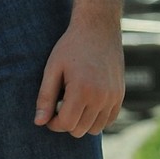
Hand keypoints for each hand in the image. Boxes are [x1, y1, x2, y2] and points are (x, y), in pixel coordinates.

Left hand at [34, 16, 122, 136]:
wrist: (98, 28)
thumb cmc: (71, 46)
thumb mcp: (53, 68)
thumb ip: (45, 97)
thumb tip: (38, 122)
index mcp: (82, 90)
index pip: (66, 124)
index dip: (53, 123)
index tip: (48, 114)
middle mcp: (101, 97)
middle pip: (80, 130)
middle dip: (66, 122)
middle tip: (59, 105)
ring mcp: (113, 97)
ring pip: (95, 129)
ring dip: (81, 122)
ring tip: (72, 102)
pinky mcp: (120, 95)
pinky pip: (108, 120)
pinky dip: (96, 118)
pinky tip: (85, 102)